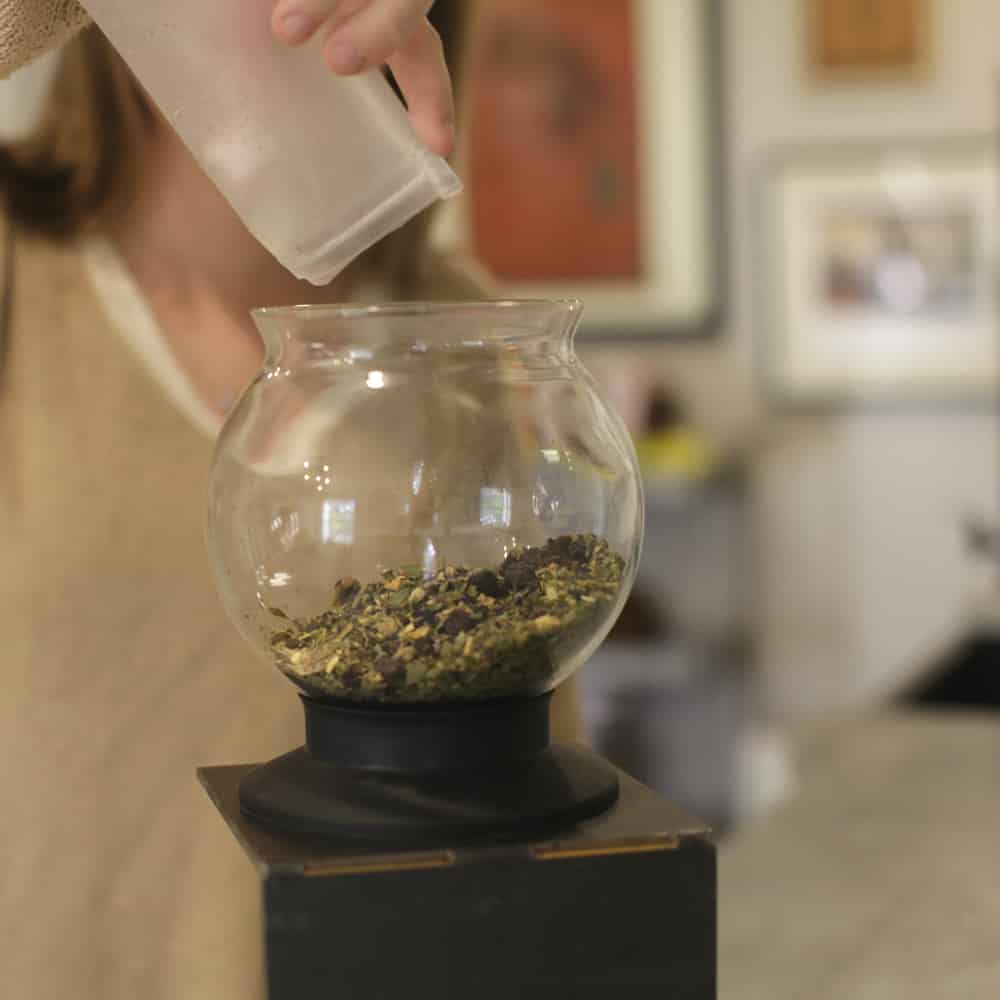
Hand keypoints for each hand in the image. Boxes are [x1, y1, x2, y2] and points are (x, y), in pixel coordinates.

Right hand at [271, 0, 454, 156]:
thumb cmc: (267, 13)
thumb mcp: (306, 44)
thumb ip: (288, 85)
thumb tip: (238, 156)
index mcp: (391, 11)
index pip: (422, 55)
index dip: (432, 98)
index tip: (438, 147)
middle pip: (403, 7)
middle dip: (379, 33)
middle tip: (340, 64)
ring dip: (321, 1)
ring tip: (285, 28)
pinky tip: (253, 5)